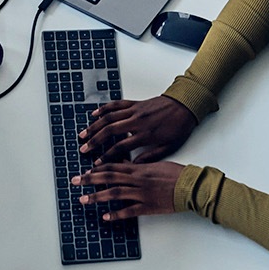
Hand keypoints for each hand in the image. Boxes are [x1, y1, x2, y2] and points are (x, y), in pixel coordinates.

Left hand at [72, 160, 184, 221]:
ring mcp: (141, 194)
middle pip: (108, 178)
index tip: (85, 171)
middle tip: (75, 181)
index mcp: (139, 168)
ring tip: (84, 199)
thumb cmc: (176, 173)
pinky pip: (129, 211)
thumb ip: (139, 165)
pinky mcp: (148, 207)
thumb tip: (125, 163)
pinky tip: (105, 217)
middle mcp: (137, 179)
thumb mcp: (155, 163)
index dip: (97, 168)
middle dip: (89, 179)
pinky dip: (116, 214)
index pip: (113, 166)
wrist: (190, 185)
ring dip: (97, 196)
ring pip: (115, 194)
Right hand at [79, 95, 196, 161]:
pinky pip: (116, 104)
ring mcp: (135, 110)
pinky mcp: (135, 103)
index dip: (107, 156)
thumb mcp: (169, 147)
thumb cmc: (178, 128)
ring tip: (84, 133)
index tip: (97, 163)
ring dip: (94, 125)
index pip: (120, 147)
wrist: (185, 105)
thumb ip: (150, 157)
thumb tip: (134, 166)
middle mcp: (137, 121)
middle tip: (84, 148)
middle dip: (94, 140)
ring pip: (109, 117)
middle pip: (110, 131)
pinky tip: (95, 114)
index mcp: (146, 135)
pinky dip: (104, 109)